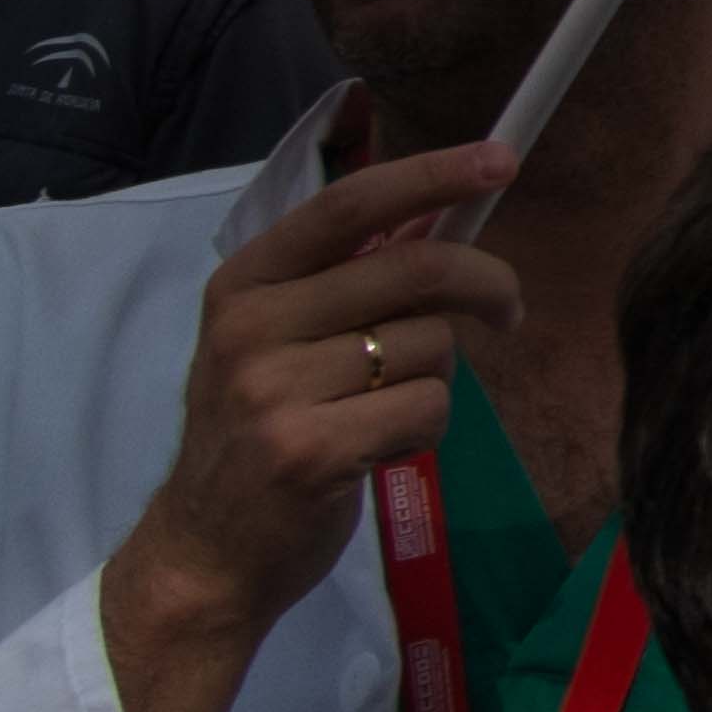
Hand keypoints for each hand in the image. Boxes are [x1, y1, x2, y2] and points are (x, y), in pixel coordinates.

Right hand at [101, 140, 524, 711]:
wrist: (204, 554)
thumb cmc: (260, 434)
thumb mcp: (278, 342)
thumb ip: (346, 283)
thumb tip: (446, 217)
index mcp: (244, 284)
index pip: (349, 204)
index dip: (432, 173)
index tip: (503, 157)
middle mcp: (249, 327)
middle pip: (415, 270)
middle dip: (487, 284)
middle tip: (508, 311)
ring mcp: (271, 390)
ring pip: (430, 347)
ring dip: (438, 378)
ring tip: (385, 410)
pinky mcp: (306, 450)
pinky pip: (426, 409)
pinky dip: (427, 429)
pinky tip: (379, 449)